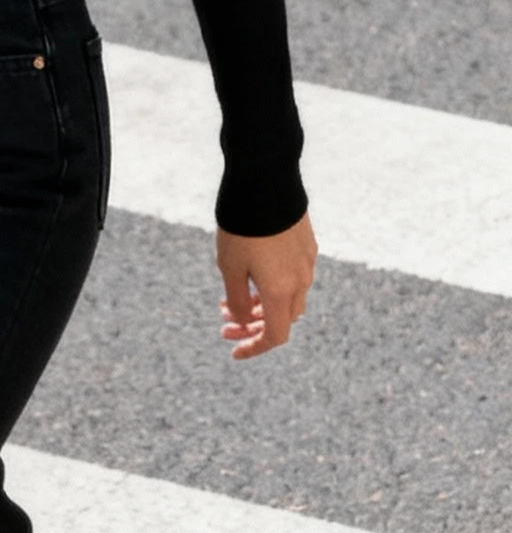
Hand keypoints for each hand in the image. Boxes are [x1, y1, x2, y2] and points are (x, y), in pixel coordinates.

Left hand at [217, 212, 317, 360]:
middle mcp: (301, 280)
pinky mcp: (307, 244)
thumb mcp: (229, 268)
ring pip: (289, 297)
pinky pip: (294, 276)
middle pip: (282, 319)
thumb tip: (243, 320)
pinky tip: (252, 273)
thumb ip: (238, 300)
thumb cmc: (242, 227)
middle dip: (253, 326)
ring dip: (262, 305)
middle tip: (224, 321)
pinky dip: (274, 285)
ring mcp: (307, 261)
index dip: (254, 348)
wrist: (266, 181)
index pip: (275, 336)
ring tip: (232, 298)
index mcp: (282, 291)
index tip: (233, 350)